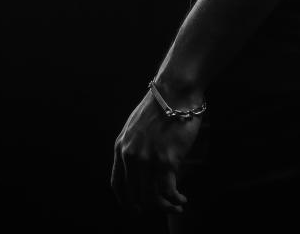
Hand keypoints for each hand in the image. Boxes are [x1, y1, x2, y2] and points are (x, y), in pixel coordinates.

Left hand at [111, 85, 202, 216]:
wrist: (175, 91)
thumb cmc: (161, 105)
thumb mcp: (136, 125)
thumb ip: (133, 145)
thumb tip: (138, 164)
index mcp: (121, 147)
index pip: (117, 185)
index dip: (126, 201)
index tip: (135, 209)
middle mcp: (130, 156)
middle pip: (134, 196)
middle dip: (147, 207)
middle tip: (161, 209)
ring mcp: (148, 159)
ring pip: (151, 198)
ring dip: (164, 208)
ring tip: (176, 207)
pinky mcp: (167, 160)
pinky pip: (168, 191)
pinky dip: (175, 200)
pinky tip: (182, 199)